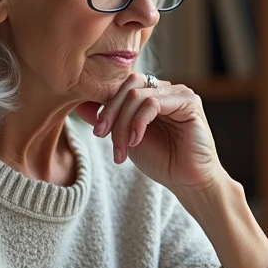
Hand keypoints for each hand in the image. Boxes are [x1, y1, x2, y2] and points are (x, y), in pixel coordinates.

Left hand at [75, 74, 222, 191]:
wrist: (188, 181)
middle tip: (101, 136)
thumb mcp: (126, 139)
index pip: (122, 87)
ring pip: (138, 95)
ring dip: (123, 123)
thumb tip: (79, 104)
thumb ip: (107, 120)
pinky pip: (153, 103)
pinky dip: (139, 122)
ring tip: (122, 148)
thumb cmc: (162, 161)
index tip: (97, 132)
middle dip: (111, 112)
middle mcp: (165, 89)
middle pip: (128, 86)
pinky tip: (136, 141)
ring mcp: (178, 93)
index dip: (105, 106)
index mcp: (152, 94)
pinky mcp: (189, 102)